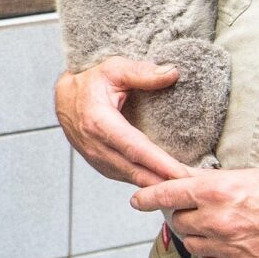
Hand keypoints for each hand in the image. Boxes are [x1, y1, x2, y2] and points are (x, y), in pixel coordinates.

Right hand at [54, 58, 194, 185]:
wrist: (64, 98)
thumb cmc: (89, 81)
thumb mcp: (114, 68)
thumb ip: (142, 72)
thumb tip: (172, 73)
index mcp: (98, 122)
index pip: (135, 149)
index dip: (160, 163)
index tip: (183, 174)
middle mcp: (96, 146)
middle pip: (136, 171)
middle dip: (166, 182)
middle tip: (195, 188)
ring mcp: (96, 159)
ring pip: (132, 179)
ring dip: (159, 187)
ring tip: (187, 189)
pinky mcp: (101, 166)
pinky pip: (127, 178)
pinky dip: (148, 183)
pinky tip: (167, 184)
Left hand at [131, 166, 258, 257]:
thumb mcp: (256, 176)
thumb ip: (219, 183)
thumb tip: (193, 184)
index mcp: (220, 191)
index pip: (168, 194)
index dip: (149, 196)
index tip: (137, 199)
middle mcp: (219, 221)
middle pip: (180, 221)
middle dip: (186, 215)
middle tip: (203, 210)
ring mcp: (230, 250)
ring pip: (194, 245)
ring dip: (201, 236)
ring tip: (226, 227)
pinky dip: (217, 257)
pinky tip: (237, 246)